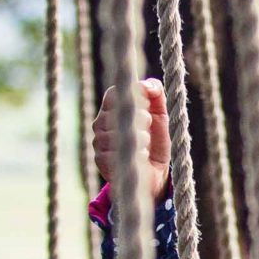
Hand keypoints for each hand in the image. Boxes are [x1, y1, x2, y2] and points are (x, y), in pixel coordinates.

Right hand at [92, 78, 170, 199]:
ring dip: (141, 138)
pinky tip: (142, 157)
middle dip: (142, 118)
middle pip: (118, 111)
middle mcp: (100, 124)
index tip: (148, 104)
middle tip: (148, 126)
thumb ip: (156, 93)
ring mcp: (98, 142)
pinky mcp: (101, 161)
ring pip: (119, 132)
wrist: (155, 174)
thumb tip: (148, 84)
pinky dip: (138, 154)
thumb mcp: (160, 114)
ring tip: (146, 144)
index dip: (132, 95)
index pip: (113, 94)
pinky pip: (120, 152)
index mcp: (111, 110)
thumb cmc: (156, 141)